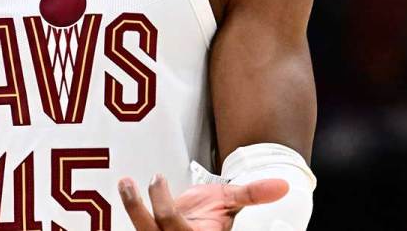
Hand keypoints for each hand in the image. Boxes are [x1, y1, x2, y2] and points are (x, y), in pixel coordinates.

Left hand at [118, 174, 288, 230]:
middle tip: (149, 180)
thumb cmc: (215, 216)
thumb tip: (281, 186)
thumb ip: (252, 195)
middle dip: (143, 207)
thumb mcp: (233, 203)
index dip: (164, 208)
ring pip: (143, 230)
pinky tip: (126, 189)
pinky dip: (133, 209)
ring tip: (126, 183)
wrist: (205, 221)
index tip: (157, 180)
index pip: (177, 229)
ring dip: (132, 206)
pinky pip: (139, 226)